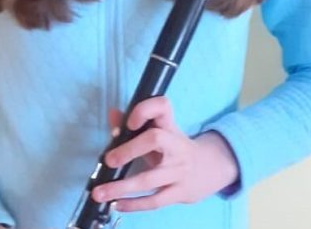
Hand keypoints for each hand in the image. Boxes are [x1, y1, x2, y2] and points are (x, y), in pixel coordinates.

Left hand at [91, 96, 238, 212]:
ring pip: (150, 179)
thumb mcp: (161, 132)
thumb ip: (136, 123)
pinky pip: (155, 201)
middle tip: (109, 159)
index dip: (144, 110)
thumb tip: (113, 114)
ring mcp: (179, 170)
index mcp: (169, 126)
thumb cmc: (175, 148)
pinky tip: (117, 204)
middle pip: (155, 139)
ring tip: (99, 193)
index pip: (162, 107)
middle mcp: (176, 145)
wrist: (210, 169)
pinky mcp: (180, 193)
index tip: (129, 122)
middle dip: (129, 149)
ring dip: (121, 188)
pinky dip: (134, 205)